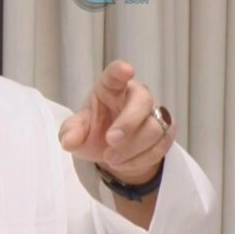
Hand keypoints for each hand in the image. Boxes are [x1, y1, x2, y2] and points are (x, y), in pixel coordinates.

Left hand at [58, 60, 174, 184]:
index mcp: (111, 87)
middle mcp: (136, 95)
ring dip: (131, 148)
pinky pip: (160, 147)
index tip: (125, 70)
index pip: (116, 75)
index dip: (120, 71)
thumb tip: (68, 142)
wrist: (113, 151)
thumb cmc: (94, 130)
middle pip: (142, 101)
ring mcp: (154, 113)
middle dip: (127, 123)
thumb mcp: (77, 132)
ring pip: (154, 128)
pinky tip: (123, 164)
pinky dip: (140, 159)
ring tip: (110, 159)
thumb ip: (71, 133)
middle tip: (110, 141)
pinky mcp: (166, 133)